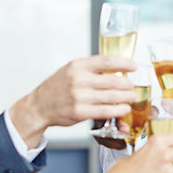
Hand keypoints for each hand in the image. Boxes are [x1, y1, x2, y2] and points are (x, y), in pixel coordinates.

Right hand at [9, 55, 136, 148]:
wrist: (38, 106)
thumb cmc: (57, 88)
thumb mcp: (70, 70)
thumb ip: (90, 69)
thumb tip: (116, 69)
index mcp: (78, 65)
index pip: (107, 61)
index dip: (124, 63)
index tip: (134, 66)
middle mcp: (78, 79)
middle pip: (113, 80)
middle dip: (128, 84)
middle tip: (133, 86)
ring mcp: (79, 96)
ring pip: (111, 96)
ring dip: (126, 97)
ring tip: (132, 97)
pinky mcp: (79, 112)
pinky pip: (105, 111)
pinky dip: (118, 110)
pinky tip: (124, 109)